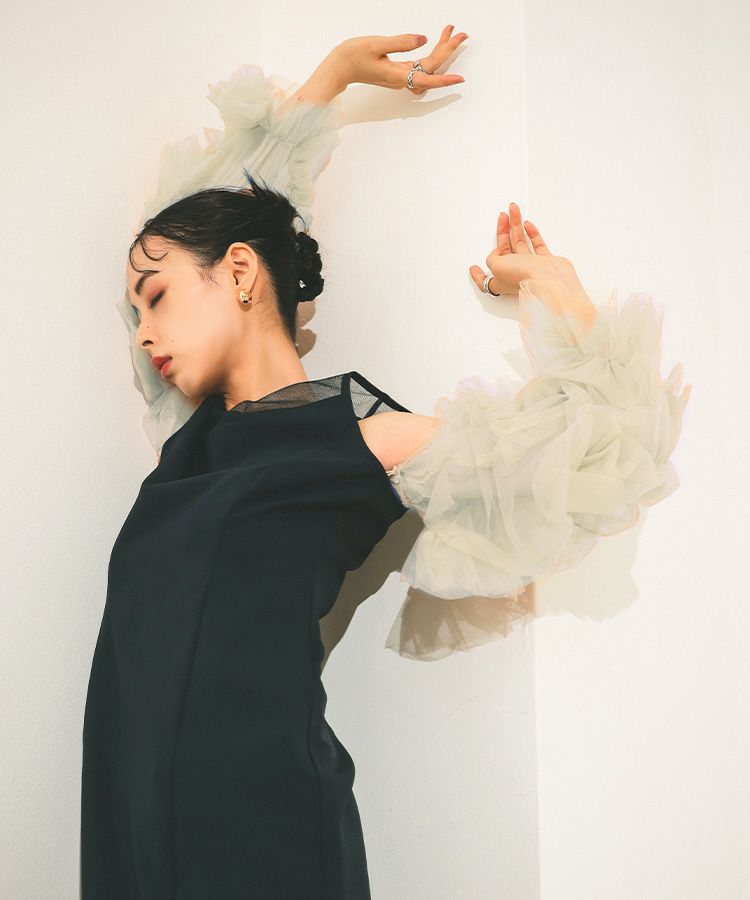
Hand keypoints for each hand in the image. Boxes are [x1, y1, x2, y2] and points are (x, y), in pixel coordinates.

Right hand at [328, 25, 468, 93]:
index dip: (444, 79)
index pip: (426, 76)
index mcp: (397, 74)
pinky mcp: (397, 71)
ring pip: (427, 66)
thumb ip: (401, 42)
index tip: (460, 79)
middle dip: (448, 50)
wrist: (339, 68)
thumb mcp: (376, 44)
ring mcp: (400, 76)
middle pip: (431, 67)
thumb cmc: (352, 56)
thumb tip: (423, 39)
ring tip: (451, 31)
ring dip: (440, 50)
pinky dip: (429, 52)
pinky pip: (419, 64)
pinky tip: (435, 41)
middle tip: (462, 34)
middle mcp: (402, 78)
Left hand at [469, 202, 598, 327]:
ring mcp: (531, 267)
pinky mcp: (546, 261)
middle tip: (502, 216)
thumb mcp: (496, 266)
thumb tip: (497, 253)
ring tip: (513, 209)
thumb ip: (493, 258)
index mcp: (501, 280)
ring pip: (520, 243)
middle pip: (505, 251)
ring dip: (516, 226)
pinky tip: (527, 224)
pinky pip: (537, 245)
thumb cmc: (522, 275)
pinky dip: (532, 233)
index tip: (472, 268)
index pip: (486, 280)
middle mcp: (515, 274)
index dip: (478, 275)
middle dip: (502, 232)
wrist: (549, 279)